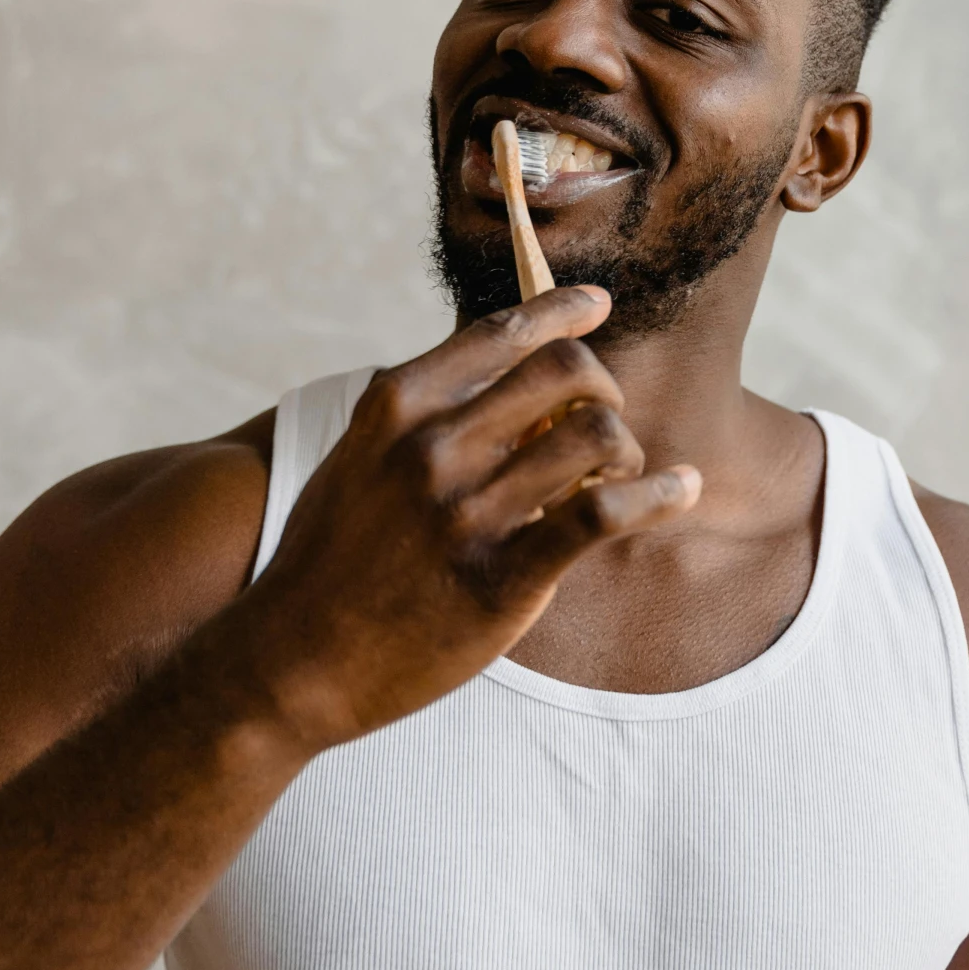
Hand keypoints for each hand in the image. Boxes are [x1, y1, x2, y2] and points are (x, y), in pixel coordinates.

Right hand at [222, 287, 699, 750]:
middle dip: (602, 387)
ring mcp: (466, 514)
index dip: (563, 311)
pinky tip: (679, 492)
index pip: (501, 331)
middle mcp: (433, 449)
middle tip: (604, 421)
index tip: (598, 306)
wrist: (289, 663)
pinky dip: (658, 495)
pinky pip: (602, 515)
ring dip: (627, 449)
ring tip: (621, 475)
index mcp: (397, 408)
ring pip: (594, 435)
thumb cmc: (328, 563)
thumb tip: (502, 384)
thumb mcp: (355, 462)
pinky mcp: (501, 579)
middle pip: (564, 372)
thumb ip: (419, 420)